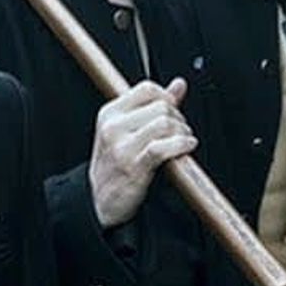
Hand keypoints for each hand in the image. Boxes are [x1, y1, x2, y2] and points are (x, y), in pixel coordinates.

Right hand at [89, 78, 196, 227]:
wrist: (98, 200)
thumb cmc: (115, 164)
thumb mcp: (126, 130)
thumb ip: (154, 105)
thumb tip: (179, 84)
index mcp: (110, 113)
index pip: (146, 89)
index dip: (167, 97)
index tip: (174, 110)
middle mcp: (113, 127)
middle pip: (161, 106)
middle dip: (179, 117)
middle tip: (181, 130)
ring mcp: (122, 146)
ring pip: (165, 124)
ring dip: (183, 132)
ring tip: (184, 140)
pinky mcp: (134, 165)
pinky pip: (164, 147)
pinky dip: (181, 145)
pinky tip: (187, 147)